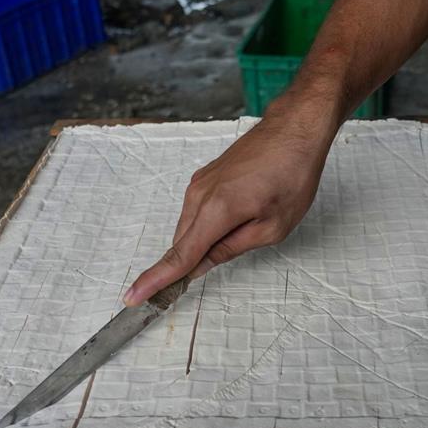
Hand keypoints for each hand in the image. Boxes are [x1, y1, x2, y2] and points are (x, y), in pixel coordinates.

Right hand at [123, 115, 330, 305]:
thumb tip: (202, 265)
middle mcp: (200, 195)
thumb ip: (232, 249)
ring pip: (190, 227)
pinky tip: (239, 215)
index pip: (180, 255)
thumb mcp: (272, 227)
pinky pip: (196, 211)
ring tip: (249, 225)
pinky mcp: (204, 177)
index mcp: (217, 210)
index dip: (155, 280)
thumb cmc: (291, 175)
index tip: (133, 296)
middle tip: (222, 261)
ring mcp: (200, 184)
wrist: (294, 131)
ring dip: (205, 239)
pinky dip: (207, 223)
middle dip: (193, 261)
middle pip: (182, 243)